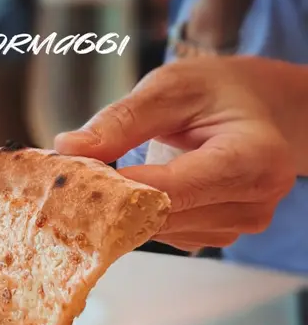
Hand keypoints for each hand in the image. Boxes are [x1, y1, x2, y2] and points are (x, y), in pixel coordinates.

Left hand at [54, 58, 296, 251]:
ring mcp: (239, 226)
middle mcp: (255, 202)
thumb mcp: (170, 88)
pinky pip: (165, 234)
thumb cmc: (216, 92)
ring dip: (123, 211)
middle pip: (166, 217)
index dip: (123, 189)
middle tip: (71, 179)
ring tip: (107, 177)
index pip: (177, 189)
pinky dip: (139, 217)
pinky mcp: (218, 237)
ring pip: (160, 231)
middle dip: (114, 200)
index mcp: (257, 158)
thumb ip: (121, 120)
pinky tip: (134, 191)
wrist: (255, 110)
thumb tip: (68, 148)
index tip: (77, 179)